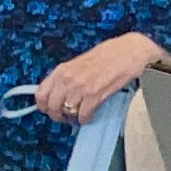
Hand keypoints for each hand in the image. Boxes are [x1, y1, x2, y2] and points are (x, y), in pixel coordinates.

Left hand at [34, 31, 162, 124]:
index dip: (43, 106)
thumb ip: (68, 77)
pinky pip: (83, 115)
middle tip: (65, 117)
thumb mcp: (80, 63)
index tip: (50, 109)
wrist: (129, 51)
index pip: (41, 94)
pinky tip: (89, 116)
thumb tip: (60, 93)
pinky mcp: (95, 95)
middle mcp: (68, 79)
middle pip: (52, 107)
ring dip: (72, 118)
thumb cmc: (109, 55)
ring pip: (66, 112)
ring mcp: (81, 87)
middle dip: (57, 116)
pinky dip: (85, 119)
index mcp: (63, 70)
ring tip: (78, 116)